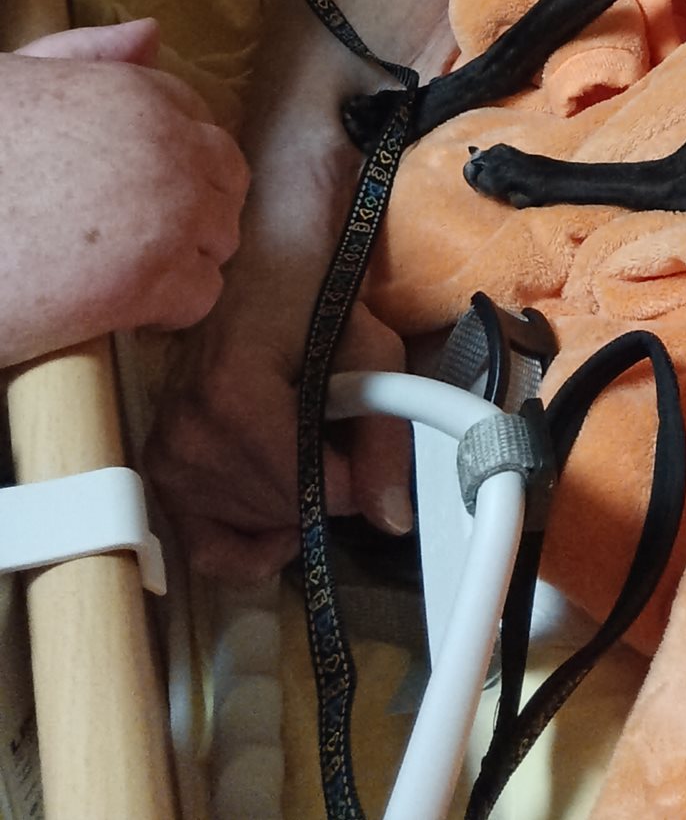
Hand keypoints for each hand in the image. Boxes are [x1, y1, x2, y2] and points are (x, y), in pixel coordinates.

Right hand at [0, 25, 249, 364]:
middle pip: (225, 182)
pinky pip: (199, 296)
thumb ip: (86, 55)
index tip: (142, 188)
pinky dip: (170, 310)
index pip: (200, 122)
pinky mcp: (149, 283)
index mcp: (137, 94)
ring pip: (218, 240)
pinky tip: (125, 312)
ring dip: (183, 257)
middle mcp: (170, 147)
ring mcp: (168, 215)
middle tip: (138, 238)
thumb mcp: (16, 80)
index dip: (175, 160)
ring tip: (126, 273)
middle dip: (191, 208)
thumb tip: (150, 35)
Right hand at [148, 288, 409, 583]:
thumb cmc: (314, 300)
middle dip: (324, 488)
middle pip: (280, 509)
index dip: (352, 478)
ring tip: (301, 445)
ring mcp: (165, 456)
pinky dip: (249, 544)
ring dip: (291, 505)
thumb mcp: (372, 351)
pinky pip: (207, 549)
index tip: (365, 447)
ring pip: (252, 528)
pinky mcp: (159, 473)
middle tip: (333, 434)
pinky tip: (280, 519)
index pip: (305, 484)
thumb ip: (385, 435)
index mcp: (231, 393)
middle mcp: (186, 432)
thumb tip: (392, 518)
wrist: (259, 271)